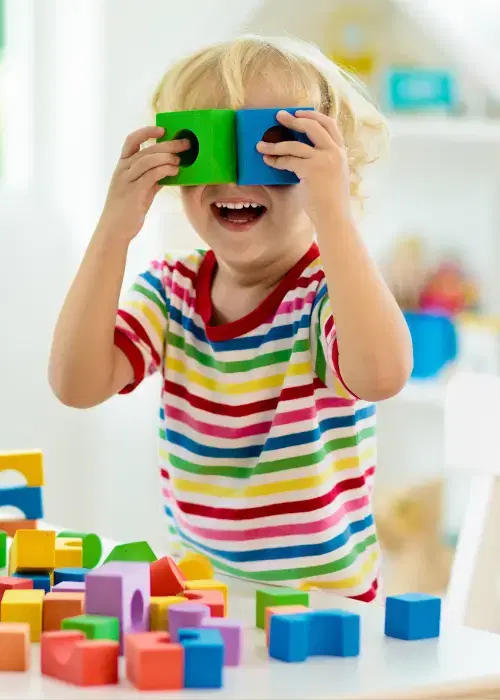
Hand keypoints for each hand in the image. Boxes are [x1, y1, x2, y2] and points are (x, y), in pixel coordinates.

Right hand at [97, 126, 189, 241]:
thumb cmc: (127, 210)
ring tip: (180, 159)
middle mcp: (123, 170)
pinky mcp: (134, 193)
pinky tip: (175, 171)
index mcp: (122, 166)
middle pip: (146, 150)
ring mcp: (127, 181)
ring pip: (148, 160)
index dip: (146, 132)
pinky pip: (151, 176)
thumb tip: (168, 169)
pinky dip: (164, 170)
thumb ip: (151, 178)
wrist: (114, 230)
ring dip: (167, 157)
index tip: (162, 129)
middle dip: (167, 144)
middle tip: (185, 144)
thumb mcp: (139, 190)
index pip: (131, 141)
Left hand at [256, 110, 350, 222]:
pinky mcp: (313, 170)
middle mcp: (335, 153)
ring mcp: (325, 160)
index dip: (314, 115)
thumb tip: (298, 155)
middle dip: (294, 119)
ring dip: (276, 144)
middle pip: (313, 126)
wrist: (334, 217)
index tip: (300, 112)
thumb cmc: (330, 202)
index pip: (330, 124)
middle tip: (278, 116)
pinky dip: (276, 160)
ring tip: (261, 144)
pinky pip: (289, 160)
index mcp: (341, 152)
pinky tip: (268, 160)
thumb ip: (321, 162)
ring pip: (296, 144)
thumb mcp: (331, 176)